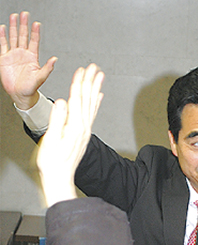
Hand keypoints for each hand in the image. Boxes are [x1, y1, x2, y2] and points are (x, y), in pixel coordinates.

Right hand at [0, 12, 56, 108]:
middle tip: (24, 14)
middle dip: (23, 25)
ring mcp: (13, 55)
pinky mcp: (4, 59)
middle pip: (23, 36)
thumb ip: (47, 68)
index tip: (36, 23)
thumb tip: (55, 59)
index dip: (35, 32)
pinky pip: (3, 45)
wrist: (20, 95)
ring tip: (13, 16)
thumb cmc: (31, 88)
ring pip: (13, 37)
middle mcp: (23, 54)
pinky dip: (2, 36)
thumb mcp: (40, 78)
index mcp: (32, 57)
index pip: (34, 41)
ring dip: (13, 27)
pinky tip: (2, 28)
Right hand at [37, 64, 103, 206]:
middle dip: (90, 81)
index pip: (77, 99)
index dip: (79, 83)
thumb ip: (57, 119)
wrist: (59, 178)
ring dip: (95, 89)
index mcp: (74, 126)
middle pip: (87, 99)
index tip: (82, 69)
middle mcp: (83, 127)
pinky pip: (92, 115)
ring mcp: (85, 131)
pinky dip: (96, 104)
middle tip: (94, 66)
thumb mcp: (51, 140)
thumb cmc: (52, 162)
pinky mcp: (84, 135)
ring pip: (92, 105)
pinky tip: (98, 97)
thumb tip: (62, 101)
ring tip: (100, 76)